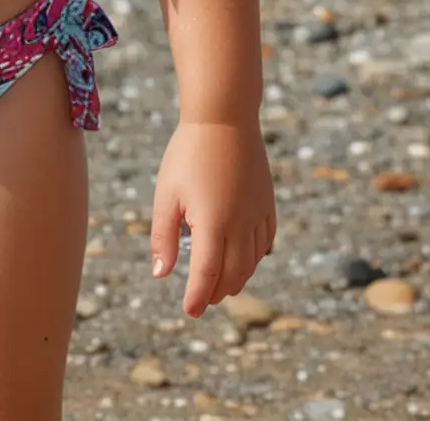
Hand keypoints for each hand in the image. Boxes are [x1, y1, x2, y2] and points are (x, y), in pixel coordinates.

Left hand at [150, 119, 275, 317]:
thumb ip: (163, 236)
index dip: (198, 296)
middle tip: (203, 300)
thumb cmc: (187, 154)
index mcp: (213, 224)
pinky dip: (254, 258)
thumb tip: (162, 274)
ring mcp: (258, 215)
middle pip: (232, 274)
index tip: (190, 311)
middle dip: (217, 291)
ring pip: (252, 262)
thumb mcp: (166, 193)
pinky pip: (265, 242)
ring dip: (236, 278)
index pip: (206, 274)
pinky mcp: (268, 205)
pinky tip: (243, 259)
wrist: (224, 119)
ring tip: (221, 285)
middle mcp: (241, 226)